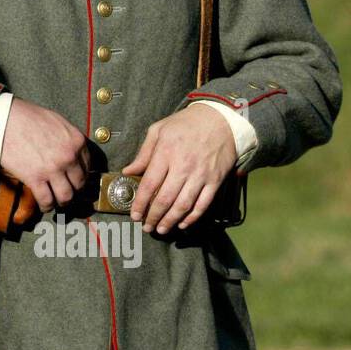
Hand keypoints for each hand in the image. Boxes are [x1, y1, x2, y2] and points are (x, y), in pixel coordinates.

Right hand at [0, 98, 90, 210]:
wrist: (4, 120)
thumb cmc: (27, 117)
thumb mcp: (56, 122)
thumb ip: (68, 138)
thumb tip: (72, 152)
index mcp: (76, 141)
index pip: (88, 166)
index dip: (81, 175)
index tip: (74, 179)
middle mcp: (69, 157)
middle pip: (79, 183)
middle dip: (73, 190)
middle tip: (66, 191)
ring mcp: (53, 169)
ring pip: (66, 196)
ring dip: (62, 202)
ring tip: (57, 201)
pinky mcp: (35, 178)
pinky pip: (47, 200)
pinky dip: (46, 206)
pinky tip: (44, 205)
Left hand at [123, 107, 235, 233]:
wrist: (221, 120)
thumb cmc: (185, 124)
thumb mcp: (159, 130)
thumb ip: (143, 153)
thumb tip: (128, 171)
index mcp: (166, 152)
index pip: (149, 184)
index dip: (140, 203)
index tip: (134, 215)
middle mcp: (183, 166)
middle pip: (165, 199)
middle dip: (153, 217)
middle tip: (146, 227)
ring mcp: (201, 175)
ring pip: (183, 205)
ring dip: (170, 221)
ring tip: (161, 229)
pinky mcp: (215, 180)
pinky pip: (203, 204)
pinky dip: (192, 217)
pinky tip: (183, 223)